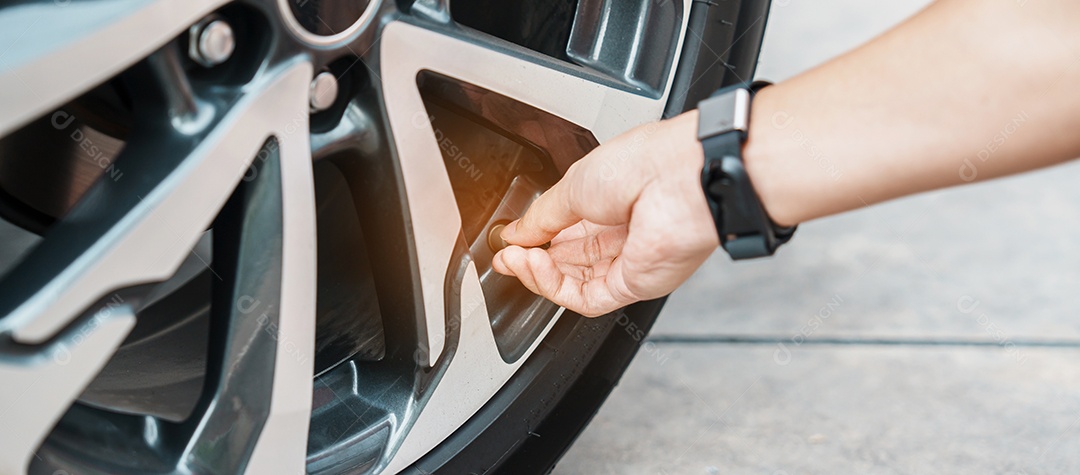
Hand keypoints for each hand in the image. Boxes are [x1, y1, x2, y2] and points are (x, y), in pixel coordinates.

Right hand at [491, 111, 719, 316]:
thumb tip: (515, 232)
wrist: (679, 178)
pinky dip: (555, 287)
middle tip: (506, 255)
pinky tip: (535, 267)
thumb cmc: (643, 165)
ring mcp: (627, 260)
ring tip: (516, 258)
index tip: (509, 240)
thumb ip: (541, 216)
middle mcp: (620, 233)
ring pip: (572, 283)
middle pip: (566, 260)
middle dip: (531, 259)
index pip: (564, 231)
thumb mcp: (573, 184)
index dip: (533, 238)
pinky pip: (586, 297)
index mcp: (609, 201)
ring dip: (538, 274)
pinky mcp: (632, 285)